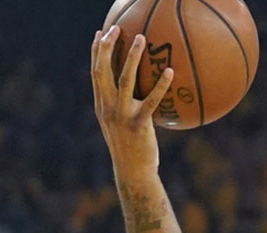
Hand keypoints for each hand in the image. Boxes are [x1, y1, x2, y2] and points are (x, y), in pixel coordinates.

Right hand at [91, 26, 173, 180]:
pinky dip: (160, 86)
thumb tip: (136, 91)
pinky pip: (150, 101)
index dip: (96, 52)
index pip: (95, 73)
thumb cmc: (132, 148)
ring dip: (131, 57)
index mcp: (102, 106)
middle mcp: (107, 108)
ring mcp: (121, 116)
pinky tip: (171, 72)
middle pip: (102, 71)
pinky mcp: (138, 125)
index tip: (100, 33)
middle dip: (107, 47)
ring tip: (140, 38)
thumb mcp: (121, 124)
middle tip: (116, 27)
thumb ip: (123, 106)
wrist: (133, 172)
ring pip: (123, 80)